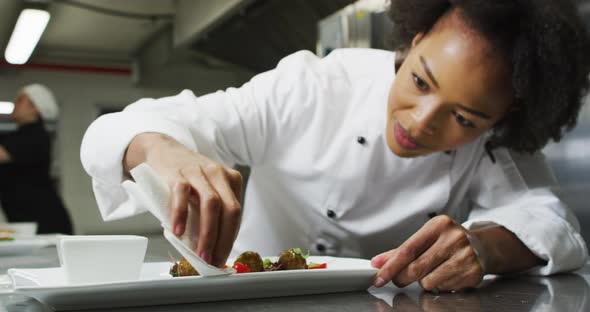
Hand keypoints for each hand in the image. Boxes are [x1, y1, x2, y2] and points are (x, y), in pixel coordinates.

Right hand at [124, 133, 242, 266]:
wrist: (163, 150)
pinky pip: (182, 195)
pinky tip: (177, 232)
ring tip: (201, 254)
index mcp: (230, 180)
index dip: (231, 239)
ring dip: (208, 233)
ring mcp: (199, 172)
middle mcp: (218, 174)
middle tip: (214, 261)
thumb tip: (210, 248)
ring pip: (211, 204)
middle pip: (230, 210)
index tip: (222, 258)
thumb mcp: (205, 190)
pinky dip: (181, 215)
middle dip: (224, 240)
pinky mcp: (177, 173)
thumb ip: (210, 213)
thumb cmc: (187, 177)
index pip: (236, 214)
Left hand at [371, 215, 484, 291]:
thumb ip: (400, 251)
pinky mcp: (473, 273)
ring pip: (428, 281)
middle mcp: (453, 238)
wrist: (482, 247)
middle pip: (416, 268)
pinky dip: (439, 285)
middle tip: (398, 279)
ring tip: (433, 270)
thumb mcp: (425, 238)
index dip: (390, 266)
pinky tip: (446, 275)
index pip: (408, 249)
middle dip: (401, 277)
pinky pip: (443, 288)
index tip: (378, 276)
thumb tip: (377, 263)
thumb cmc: (448, 242)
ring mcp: (465, 256)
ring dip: (423, 281)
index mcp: (438, 225)